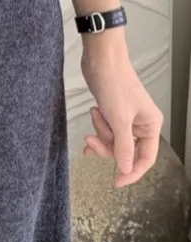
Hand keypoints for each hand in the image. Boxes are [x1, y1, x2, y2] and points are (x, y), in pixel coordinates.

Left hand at [80, 40, 163, 187]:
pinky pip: (106, 129)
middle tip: (90, 140)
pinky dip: (98, 127)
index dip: (131, 172)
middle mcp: (141, 123)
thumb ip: (123, 147)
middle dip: (107, 146)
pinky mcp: (112, 111)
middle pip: (125, 150)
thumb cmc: (114, 84)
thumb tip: (126, 169)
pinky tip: (91, 119)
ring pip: (113, 140)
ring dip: (100, 131)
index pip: (146, 158)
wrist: (100, 59)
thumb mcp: (119, 119)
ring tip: (95, 113)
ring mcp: (126, 117)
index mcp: (151, 125)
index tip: (116, 182)